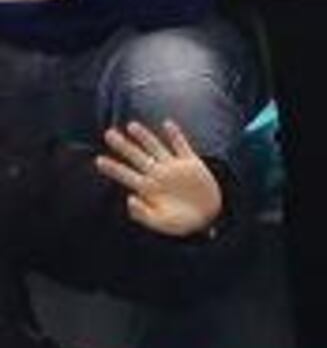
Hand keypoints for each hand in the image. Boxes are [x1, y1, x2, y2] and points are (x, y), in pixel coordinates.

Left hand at [96, 120, 221, 237]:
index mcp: (148, 189)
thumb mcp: (161, 223)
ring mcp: (174, 167)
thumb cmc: (181, 223)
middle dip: (123, 146)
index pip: (126, 175)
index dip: (113, 168)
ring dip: (144, 137)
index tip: (98, 160)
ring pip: (156, 148)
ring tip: (131, 126)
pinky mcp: (192, 163)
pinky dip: (175, 135)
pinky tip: (167, 124)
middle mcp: (158, 175)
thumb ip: (143, 214)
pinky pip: (182, 146)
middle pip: (137, 156)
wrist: (207, 217)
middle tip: (108, 134)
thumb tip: (130, 199)